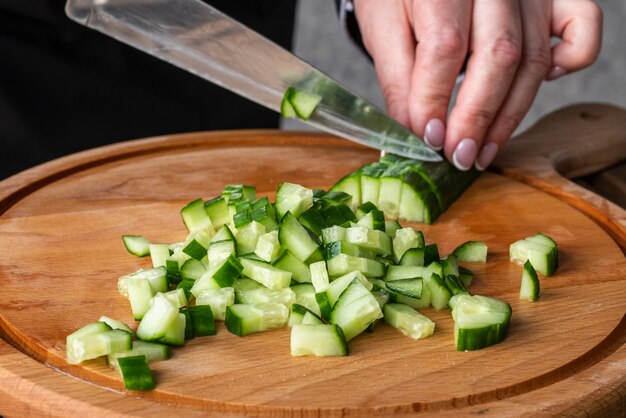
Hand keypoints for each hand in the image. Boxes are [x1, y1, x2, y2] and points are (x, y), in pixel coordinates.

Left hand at [353, 0, 602, 169]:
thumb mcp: (383, 29)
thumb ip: (399, 80)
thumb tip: (417, 134)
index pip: (445, 48)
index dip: (436, 100)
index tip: (429, 139)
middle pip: (498, 56)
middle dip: (477, 117)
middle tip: (459, 155)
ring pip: (533, 56)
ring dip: (510, 113)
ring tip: (484, 149)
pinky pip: (582, 23)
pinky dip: (573, 58)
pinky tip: (542, 84)